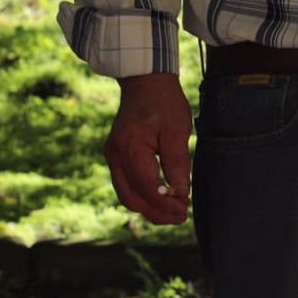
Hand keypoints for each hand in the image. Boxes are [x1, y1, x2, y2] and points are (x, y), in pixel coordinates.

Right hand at [106, 72, 192, 224]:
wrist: (145, 81)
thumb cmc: (164, 102)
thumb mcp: (177, 129)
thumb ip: (177, 162)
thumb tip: (180, 192)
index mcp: (129, 148)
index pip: (146, 187)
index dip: (165, 202)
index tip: (184, 208)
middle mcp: (115, 155)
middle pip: (132, 198)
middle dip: (156, 212)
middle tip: (181, 216)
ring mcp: (112, 156)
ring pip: (127, 195)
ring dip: (149, 207)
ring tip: (174, 212)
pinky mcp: (117, 156)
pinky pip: (126, 184)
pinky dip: (143, 195)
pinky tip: (162, 197)